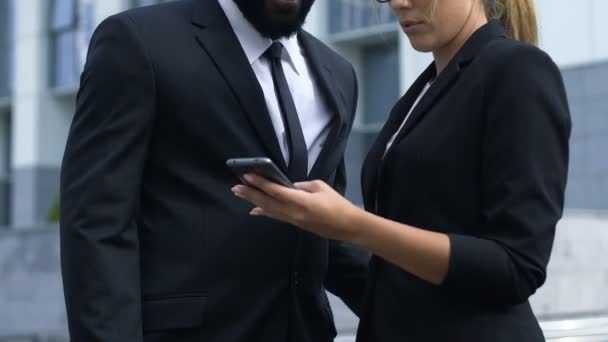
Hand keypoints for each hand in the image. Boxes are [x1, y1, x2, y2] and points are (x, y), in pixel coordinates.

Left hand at [232, 174, 361, 241]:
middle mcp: (294, 213)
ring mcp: (293, 220)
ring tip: (240, 194)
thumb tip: (288, 186)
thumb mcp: (320, 187)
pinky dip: (264, 212)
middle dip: (251, 193)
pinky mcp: (295, 224)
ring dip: (254, 201)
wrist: (347, 226)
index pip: (277, 191)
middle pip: (268, 202)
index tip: (247, 175)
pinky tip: (253, 210)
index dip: (261, 183)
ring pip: (269, 210)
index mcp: (302, 202)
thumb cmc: (337, 204)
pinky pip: (276, 217)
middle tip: (235, 186)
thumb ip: (302, 186)